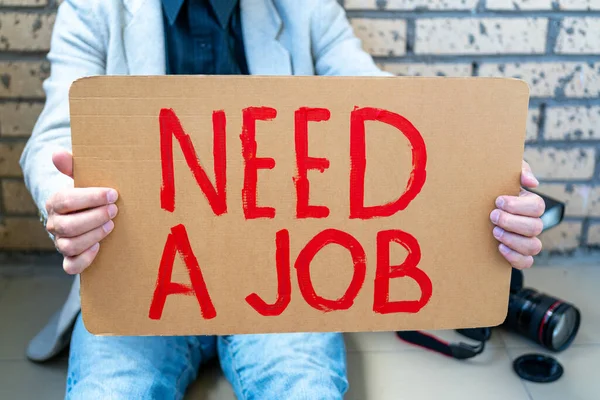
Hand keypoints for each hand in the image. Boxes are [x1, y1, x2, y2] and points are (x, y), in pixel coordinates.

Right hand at [45, 150, 118, 274]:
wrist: (87, 214)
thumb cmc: (88, 195)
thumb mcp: (82, 179)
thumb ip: (73, 167)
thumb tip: (57, 153)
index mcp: (55, 203)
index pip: (66, 200)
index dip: (90, 197)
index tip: (113, 194)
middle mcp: (55, 224)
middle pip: (68, 226)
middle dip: (94, 217)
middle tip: (115, 210)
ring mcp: (61, 243)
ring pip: (70, 245)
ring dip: (93, 235)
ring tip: (110, 225)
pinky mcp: (70, 258)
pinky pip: (71, 266)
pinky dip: (84, 259)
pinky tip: (98, 248)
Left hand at [490, 160, 544, 269]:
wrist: (472, 209)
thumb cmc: (490, 188)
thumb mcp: (501, 174)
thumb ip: (518, 170)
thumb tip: (532, 182)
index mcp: (529, 204)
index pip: (537, 206)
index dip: (518, 205)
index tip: (498, 201)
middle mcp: (531, 223)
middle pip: (536, 227)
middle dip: (512, 222)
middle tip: (492, 216)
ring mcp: (526, 240)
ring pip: (534, 246)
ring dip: (513, 240)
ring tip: (494, 232)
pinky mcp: (518, 254)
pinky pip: (526, 262)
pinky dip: (515, 257)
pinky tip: (499, 247)